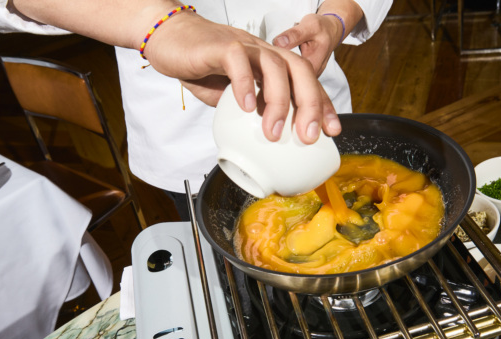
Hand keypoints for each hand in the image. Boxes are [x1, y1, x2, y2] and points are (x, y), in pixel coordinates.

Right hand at [145, 13, 341, 143]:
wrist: (168, 38)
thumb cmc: (199, 64)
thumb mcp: (227, 95)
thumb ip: (245, 111)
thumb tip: (259, 139)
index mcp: (268, 64)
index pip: (305, 81)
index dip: (322, 105)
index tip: (332, 131)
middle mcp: (262, 52)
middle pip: (299, 70)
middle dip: (310, 105)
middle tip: (308, 136)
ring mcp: (244, 47)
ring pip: (275, 66)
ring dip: (279, 102)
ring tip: (273, 132)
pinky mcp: (221, 46)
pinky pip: (238, 62)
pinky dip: (245, 85)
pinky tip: (246, 106)